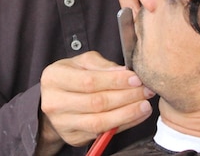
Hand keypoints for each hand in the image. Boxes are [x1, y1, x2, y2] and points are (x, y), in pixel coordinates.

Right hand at [37, 51, 153, 150]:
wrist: (54, 100)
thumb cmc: (71, 76)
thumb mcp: (81, 62)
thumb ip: (102, 65)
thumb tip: (124, 72)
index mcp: (54, 78)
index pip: (89, 81)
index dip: (115, 81)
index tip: (136, 79)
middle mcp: (54, 102)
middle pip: (96, 103)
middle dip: (126, 97)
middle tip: (146, 91)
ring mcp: (62, 123)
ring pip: (100, 122)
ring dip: (127, 114)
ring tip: (145, 105)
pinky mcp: (72, 138)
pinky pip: (102, 133)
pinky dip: (123, 125)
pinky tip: (136, 116)